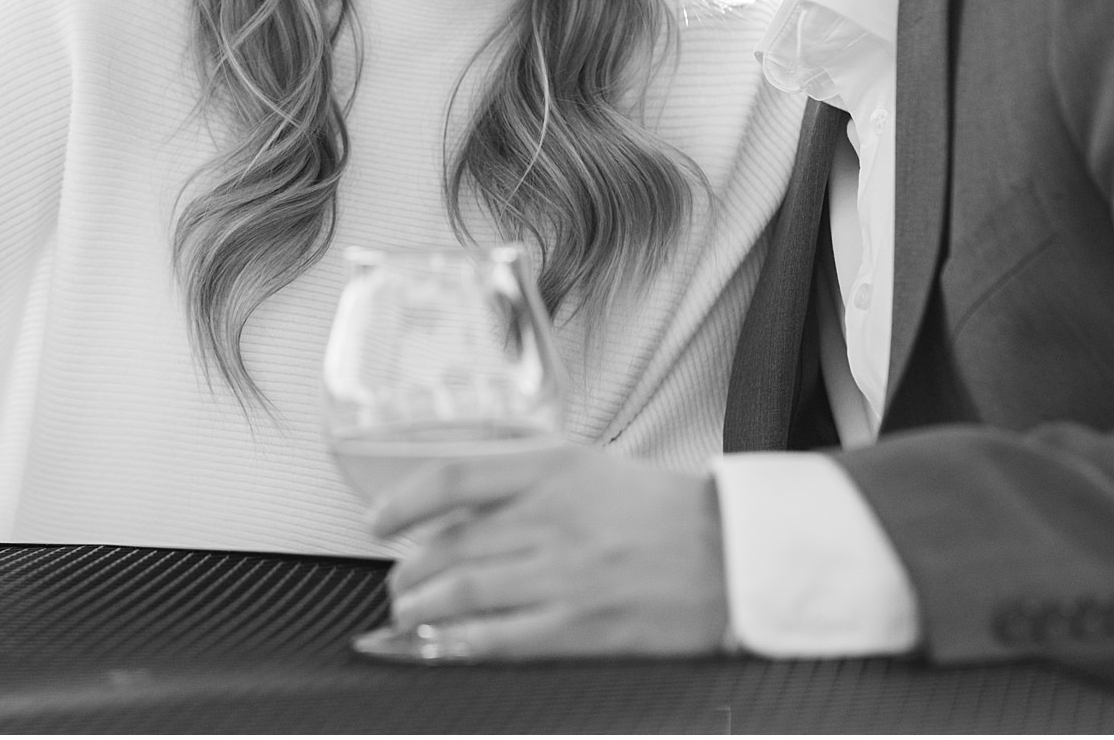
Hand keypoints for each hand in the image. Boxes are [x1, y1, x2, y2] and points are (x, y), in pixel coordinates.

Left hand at [369, 443, 728, 658]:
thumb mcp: (591, 467)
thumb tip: (456, 505)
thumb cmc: (663, 511)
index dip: (402, 501)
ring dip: (422, 610)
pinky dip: (459, 644)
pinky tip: (442, 646)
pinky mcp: (584, 626)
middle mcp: (555, 517)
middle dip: (409, 571)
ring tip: (411, 615)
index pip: (455, 477)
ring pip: (464, 592)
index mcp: (555, 468)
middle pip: (451, 544)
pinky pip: (501, 639)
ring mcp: (567, 575)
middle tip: (399, 583)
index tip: (378, 521)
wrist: (735, 553)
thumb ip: (524, 479)